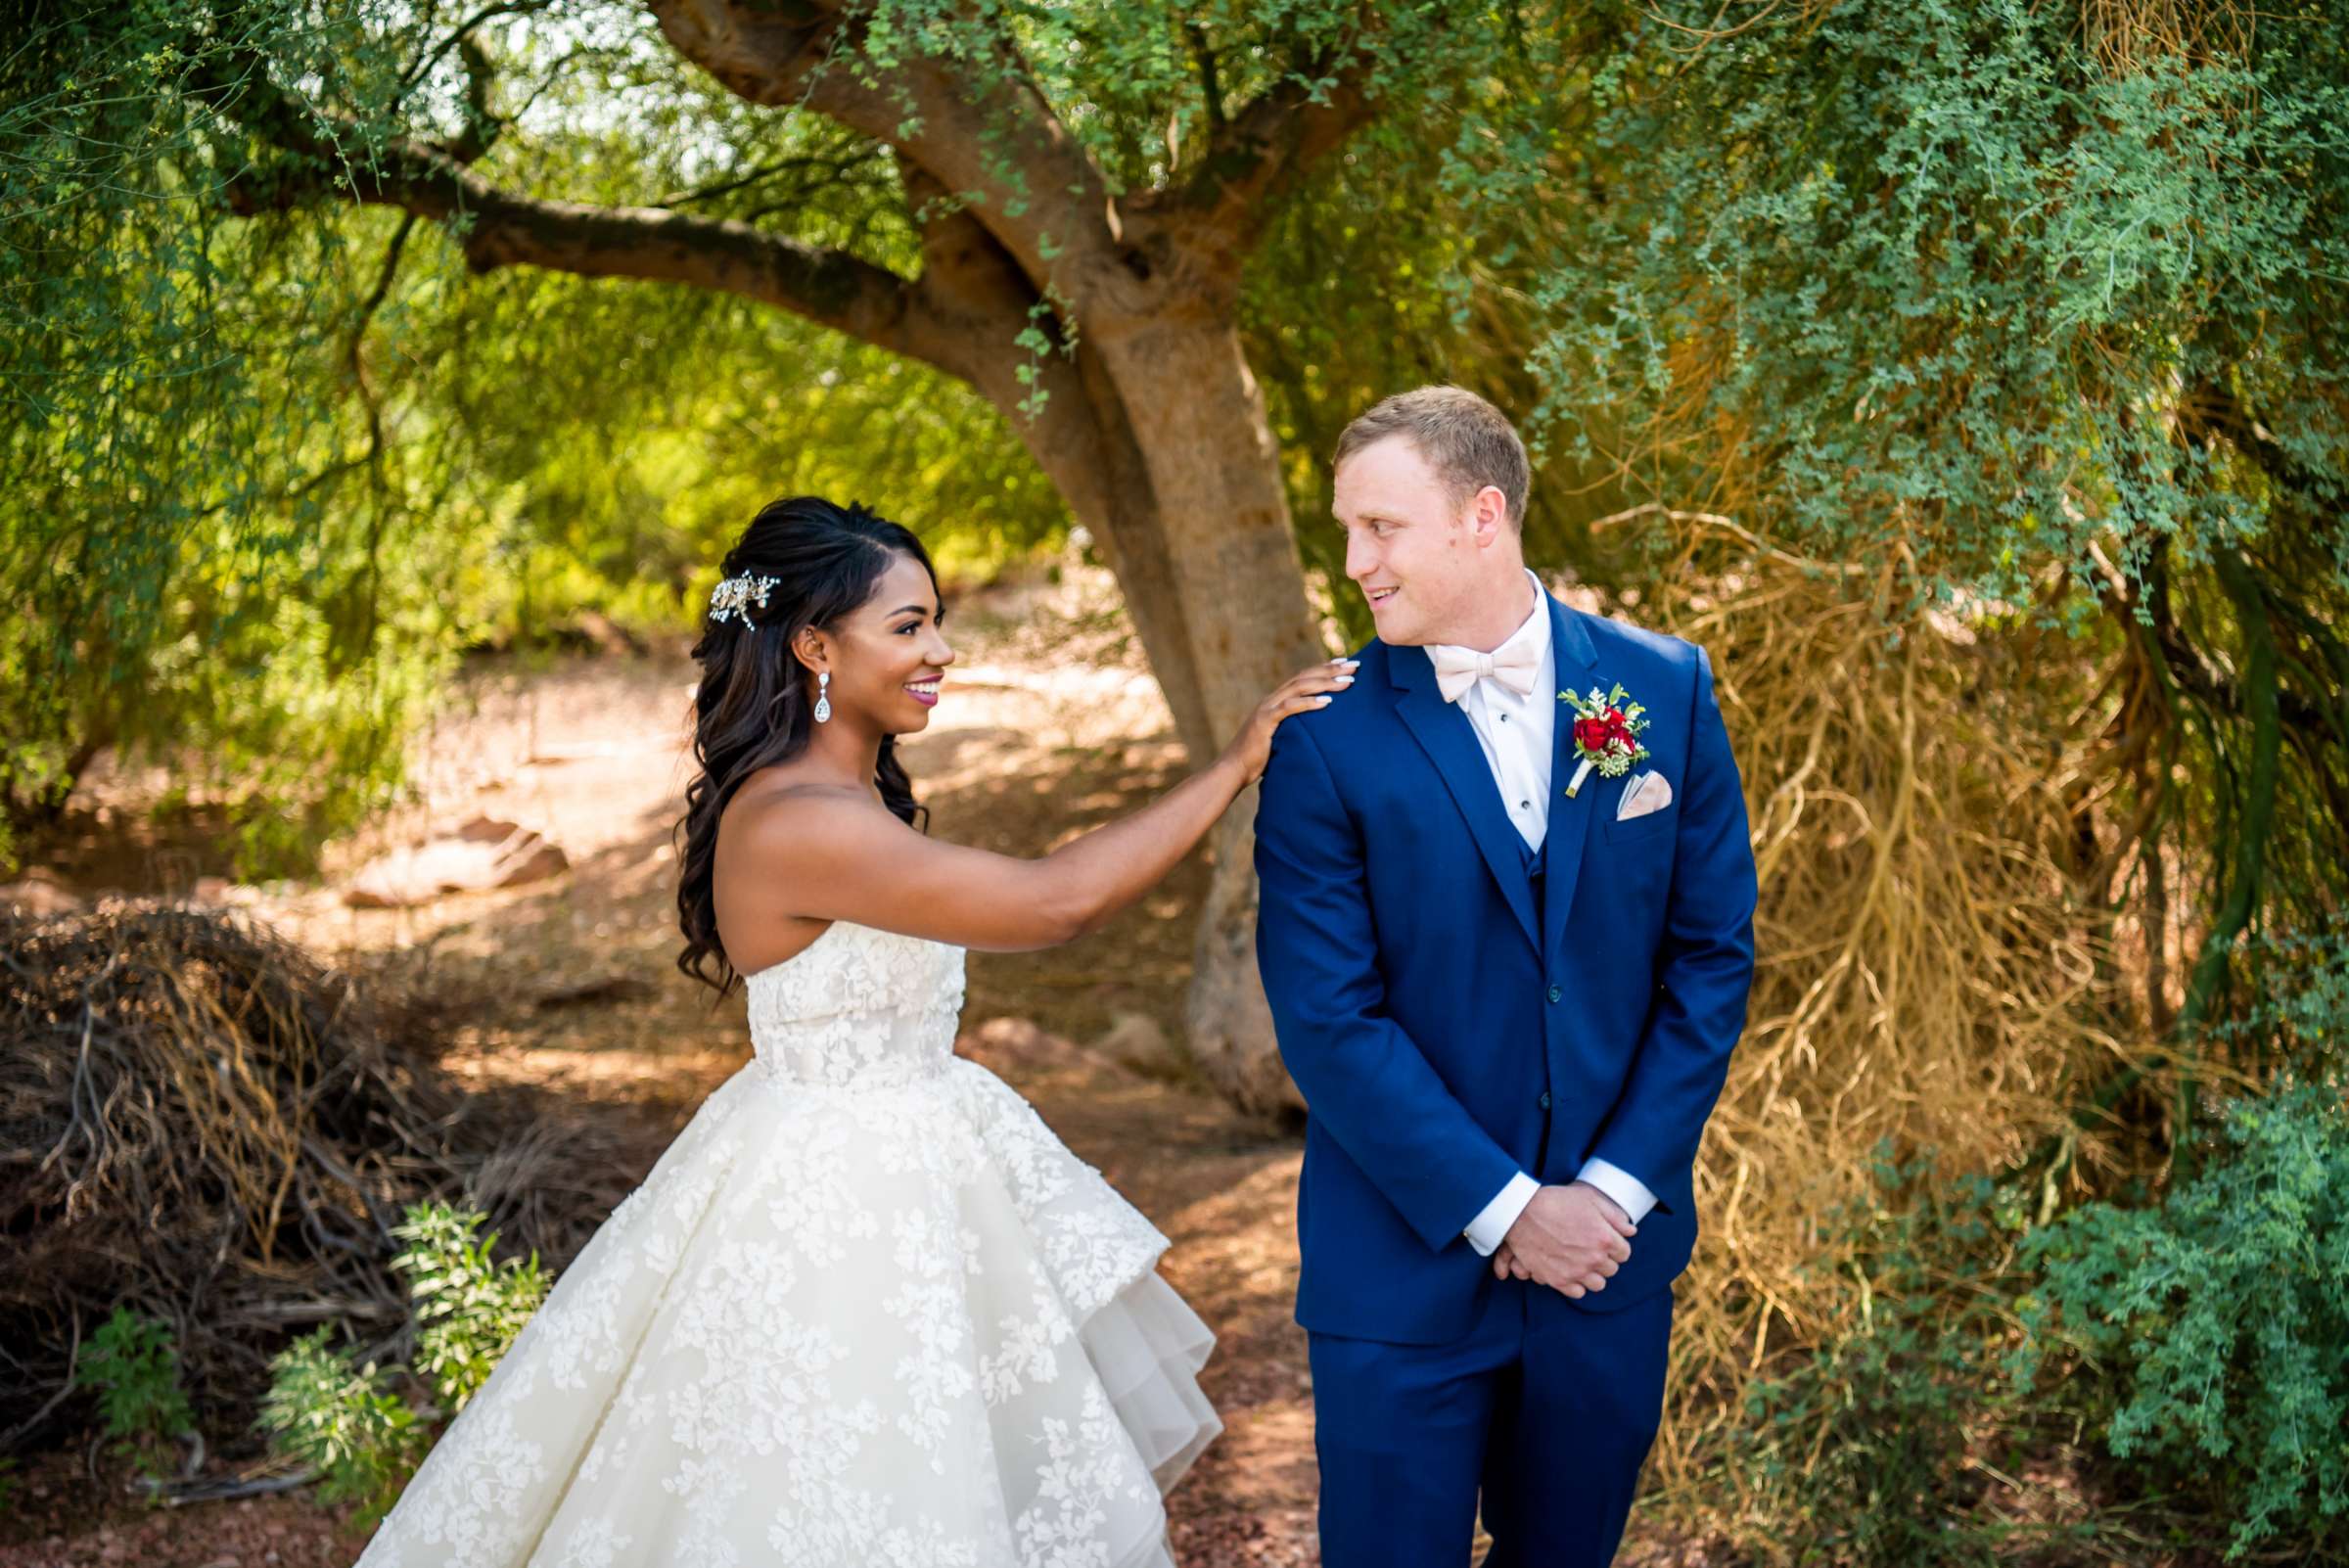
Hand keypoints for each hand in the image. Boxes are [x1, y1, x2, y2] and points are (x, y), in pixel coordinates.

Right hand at [1219, 658, 1358, 783]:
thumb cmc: (1258, 758)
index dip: (1324, 668)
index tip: (1345, 663)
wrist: (1233, 769)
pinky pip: (1289, 708)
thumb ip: (1293, 728)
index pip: (1303, 677)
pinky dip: (1309, 703)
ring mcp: (1267, 708)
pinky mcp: (1265, 721)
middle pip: (1305, 677)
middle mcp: (1272, 699)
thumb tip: (1316, 731)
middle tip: (1355, 666)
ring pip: (1300, 687)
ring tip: (1348, 681)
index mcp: (1275, 700)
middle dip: (1331, 670)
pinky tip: (1328, 701)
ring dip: (1326, 683)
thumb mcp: (1280, 737)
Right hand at [1498, 1183, 1635, 1298]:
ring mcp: (1576, 1271)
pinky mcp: (1558, 1280)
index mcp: (1605, 1238)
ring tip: (1581, 1262)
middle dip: (1605, 1259)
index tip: (1605, 1241)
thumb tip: (1631, 1231)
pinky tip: (1570, 1271)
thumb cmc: (1556, 1201)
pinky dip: (1576, 1284)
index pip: (1624, 1253)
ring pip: (1597, 1284)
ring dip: (1593, 1274)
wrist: (1521, 1212)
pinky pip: (1578, 1292)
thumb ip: (1615, 1216)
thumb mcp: (1589, 1199)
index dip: (1616, 1246)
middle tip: (1590, 1248)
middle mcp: (1594, 1258)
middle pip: (1611, 1269)